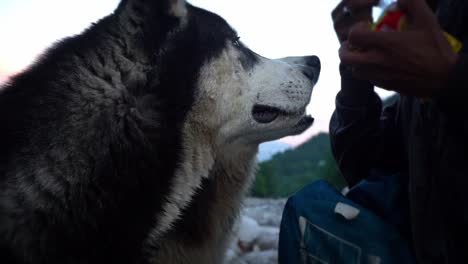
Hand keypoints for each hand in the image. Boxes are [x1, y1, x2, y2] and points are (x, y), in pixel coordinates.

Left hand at [339, 0, 457, 96]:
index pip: (353, 37)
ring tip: (365, 54)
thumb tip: (397, 1)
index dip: (355, 30)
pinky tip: (378, 65)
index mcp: (385, 44)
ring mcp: (379, 75)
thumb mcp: (427, 20)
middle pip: (345, 57)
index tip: (364, 28)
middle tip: (353, 43)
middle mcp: (377, 61)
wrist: (444, 78)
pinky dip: (368, 71)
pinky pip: (368, 79)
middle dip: (345, 48)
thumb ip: (412, 3)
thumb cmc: (436, 49)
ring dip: (356, 61)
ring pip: (354, 70)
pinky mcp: (384, 86)